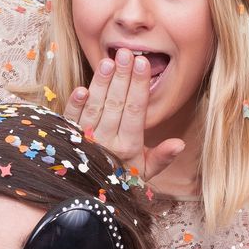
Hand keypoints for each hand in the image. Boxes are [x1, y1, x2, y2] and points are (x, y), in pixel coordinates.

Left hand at [65, 50, 185, 188]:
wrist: (88, 195)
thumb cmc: (121, 179)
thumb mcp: (145, 172)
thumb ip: (162, 157)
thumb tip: (180, 143)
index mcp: (128, 147)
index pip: (135, 111)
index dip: (139, 86)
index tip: (142, 63)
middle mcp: (106, 143)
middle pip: (116, 104)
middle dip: (122, 77)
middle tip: (127, 53)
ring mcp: (85, 140)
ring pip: (95, 107)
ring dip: (101, 83)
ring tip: (109, 61)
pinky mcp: (67, 138)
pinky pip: (71, 119)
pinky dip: (75, 104)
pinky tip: (82, 88)